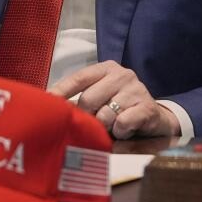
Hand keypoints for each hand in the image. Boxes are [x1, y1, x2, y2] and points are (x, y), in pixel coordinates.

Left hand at [49, 61, 181, 138]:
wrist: (155, 119)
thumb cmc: (120, 108)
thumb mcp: (101, 97)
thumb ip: (81, 98)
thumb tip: (51, 108)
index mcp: (107, 69)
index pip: (79, 78)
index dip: (60, 91)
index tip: (45, 103)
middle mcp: (122, 75)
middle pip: (88, 99)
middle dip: (86, 117)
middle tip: (91, 124)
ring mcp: (136, 89)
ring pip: (104, 115)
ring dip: (104, 127)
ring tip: (111, 127)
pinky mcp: (147, 107)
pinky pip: (121, 123)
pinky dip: (119, 132)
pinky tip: (125, 130)